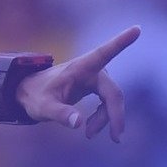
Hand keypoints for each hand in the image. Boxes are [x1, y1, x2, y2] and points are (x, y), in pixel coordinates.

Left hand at [15, 26, 140, 140]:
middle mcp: (92, 70)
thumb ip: (59, 114)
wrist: (29, 93)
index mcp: (80, 67)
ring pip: (112, 101)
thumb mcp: (42, 107)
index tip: (136, 29)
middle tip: (116, 138)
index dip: (121, 42)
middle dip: (114, 115)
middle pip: (113, 93)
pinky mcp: (96, 87)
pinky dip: (103, 118)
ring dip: (105, 119)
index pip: (103, 53)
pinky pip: (108, 103)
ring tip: (89, 134)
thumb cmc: (35, 95)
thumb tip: (79, 123)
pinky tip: (90, 128)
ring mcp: (96, 78)